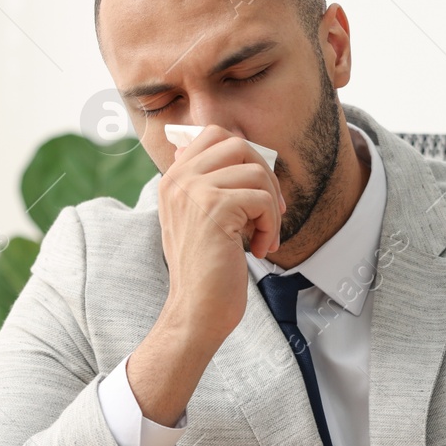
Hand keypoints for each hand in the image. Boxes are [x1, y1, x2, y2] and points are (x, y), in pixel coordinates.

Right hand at [158, 124, 284, 327]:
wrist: (195, 311)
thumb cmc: (205, 271)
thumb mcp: (200, 218)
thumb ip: (212, 184)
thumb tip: (243, 150)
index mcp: (174, 178)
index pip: (214, 134)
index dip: (246, 157)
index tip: (255, 191)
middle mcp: (179, 179)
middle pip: (238, 144)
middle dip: (265, 175)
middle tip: (270, 210)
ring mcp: (194, 191)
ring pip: (256, 173)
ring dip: (272, 207)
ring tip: (264, 236)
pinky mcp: (215, 208)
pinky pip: (262, 200)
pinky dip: (271, 226)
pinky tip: (260, 248)